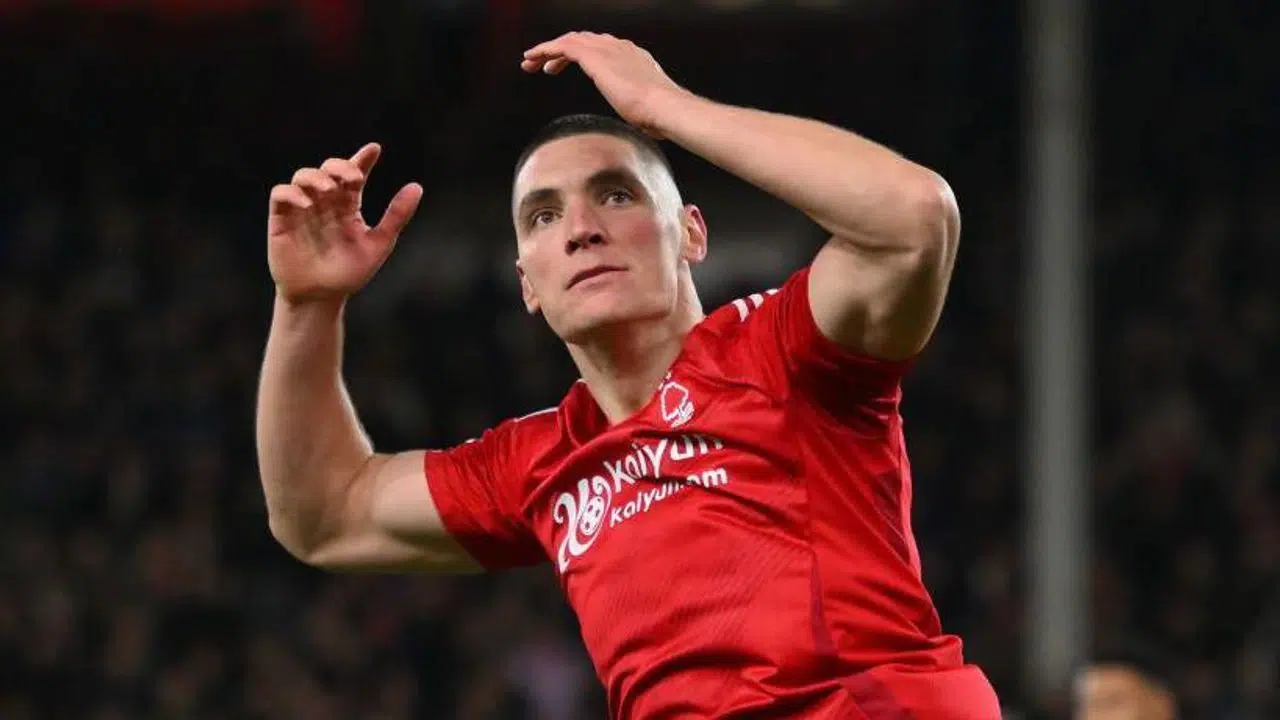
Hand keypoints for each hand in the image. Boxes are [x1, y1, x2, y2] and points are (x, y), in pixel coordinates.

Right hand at [267, 143, 422, 303]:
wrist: (321, 297)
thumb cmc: (349, 273)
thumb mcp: (378, 244)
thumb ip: (396, 216)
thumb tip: (417, 186)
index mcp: (348, 206)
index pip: (354, 174)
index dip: (363, 159)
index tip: (375, 149)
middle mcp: (325, 203)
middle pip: (328, 169)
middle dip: (340, 167)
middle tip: (354, 178)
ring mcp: (303, 209)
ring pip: (303, 176)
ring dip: (316, 176)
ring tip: (330, 190)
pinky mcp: (282, 219)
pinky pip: (281, 194)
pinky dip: (292, 192)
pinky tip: (308, 203)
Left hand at [521, 32, 687, 136]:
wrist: (664, 107)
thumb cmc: (660, 116)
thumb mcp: (647, 109)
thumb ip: (641, 109)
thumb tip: (644, 122)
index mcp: (633, 57)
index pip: (601, 48)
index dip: (581, 55)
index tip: (568, 68)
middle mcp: (620, 47)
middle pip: (583, 40)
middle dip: (560, 51)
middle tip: (543, 66)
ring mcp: (607, 49)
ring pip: (569, 41)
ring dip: (547, 51)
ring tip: (530, 62)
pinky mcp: (594, 56)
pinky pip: (562, 46)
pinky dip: (545, 49)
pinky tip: (532, 58)